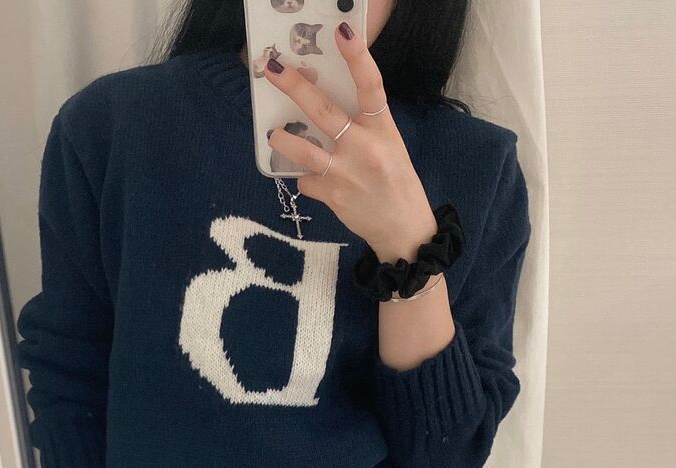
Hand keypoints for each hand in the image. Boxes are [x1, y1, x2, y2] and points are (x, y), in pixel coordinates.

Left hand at [263, 21, 436, 262]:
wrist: (403, 228)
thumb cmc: (393, 181)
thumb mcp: (388, 145)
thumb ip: (361, 125)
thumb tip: (322, 106)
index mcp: (382, 128)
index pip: (370, 85)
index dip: (357, 57)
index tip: (342, 31)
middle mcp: (365, 147)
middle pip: (325, 111)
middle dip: (296, 86)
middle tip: (272, 68)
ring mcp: (347, 173)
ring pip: (305, 151)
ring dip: (284, 140)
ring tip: (273, 135)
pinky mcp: (334, 196)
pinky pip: (307, 181)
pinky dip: (305, 179)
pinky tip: (313, 181)